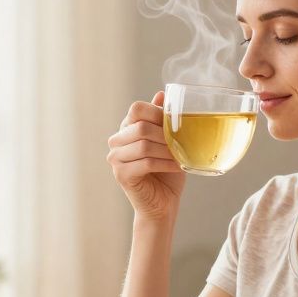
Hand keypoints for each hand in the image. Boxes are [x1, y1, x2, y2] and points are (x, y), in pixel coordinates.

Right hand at [106, 91, 185, 221]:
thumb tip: (161, 94)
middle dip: (165, 134)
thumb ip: (162, 119)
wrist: (163, 203)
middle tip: (181, 142)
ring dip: (167, 150)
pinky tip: (178, 166)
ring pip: (143, 145)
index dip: (157, 113)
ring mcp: (116, 158)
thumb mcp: (168, 142)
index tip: (175, 124)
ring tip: (181, 156)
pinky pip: (145, 163)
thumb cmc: (167, 171)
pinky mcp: (121, 175)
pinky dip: (165, 163)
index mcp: (127, 128)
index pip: (136, 109)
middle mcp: (117, 141)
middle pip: (140, 126)